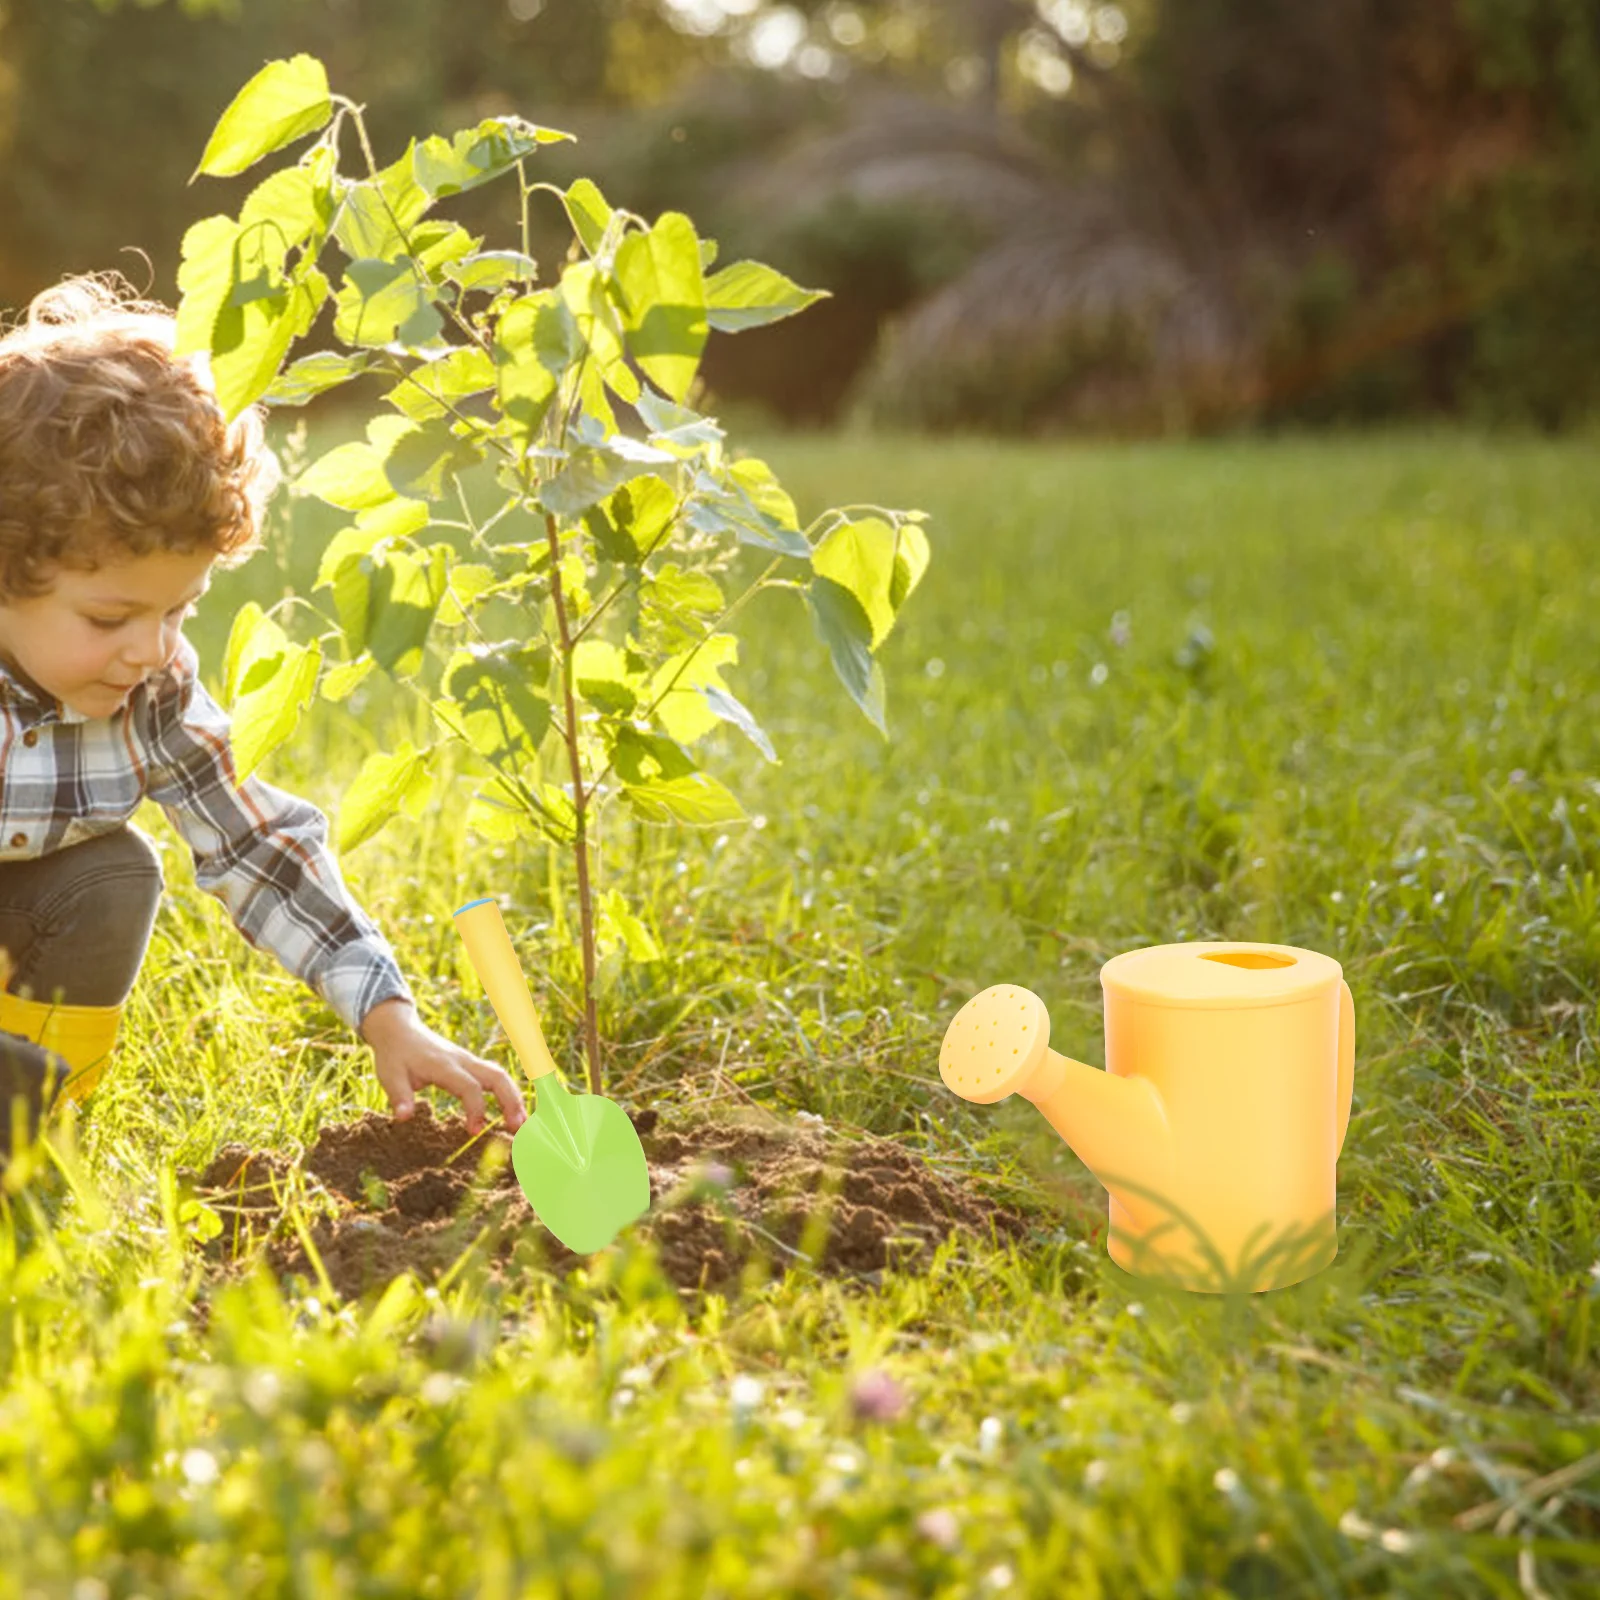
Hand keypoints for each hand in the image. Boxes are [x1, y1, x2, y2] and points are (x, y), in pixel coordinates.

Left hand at [359, 998, 526, 1135]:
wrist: (399, 1030)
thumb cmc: (395, 1055)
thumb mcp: (389, 1076)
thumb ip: (399, 1096)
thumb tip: (403, 1118)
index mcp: (444, 1066)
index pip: (469, 1087)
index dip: (475, 1109)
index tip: (474, 1132)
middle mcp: (462, 1061)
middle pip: (496, 1077)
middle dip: (510, 1101)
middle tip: (517, 1128)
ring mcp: (469, 1061)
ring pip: (500, 1075)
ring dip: (513, 1098)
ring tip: (521, 1124)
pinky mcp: (470, 1064)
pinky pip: (495, 1076)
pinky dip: (507, 1093)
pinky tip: (512, 1111)